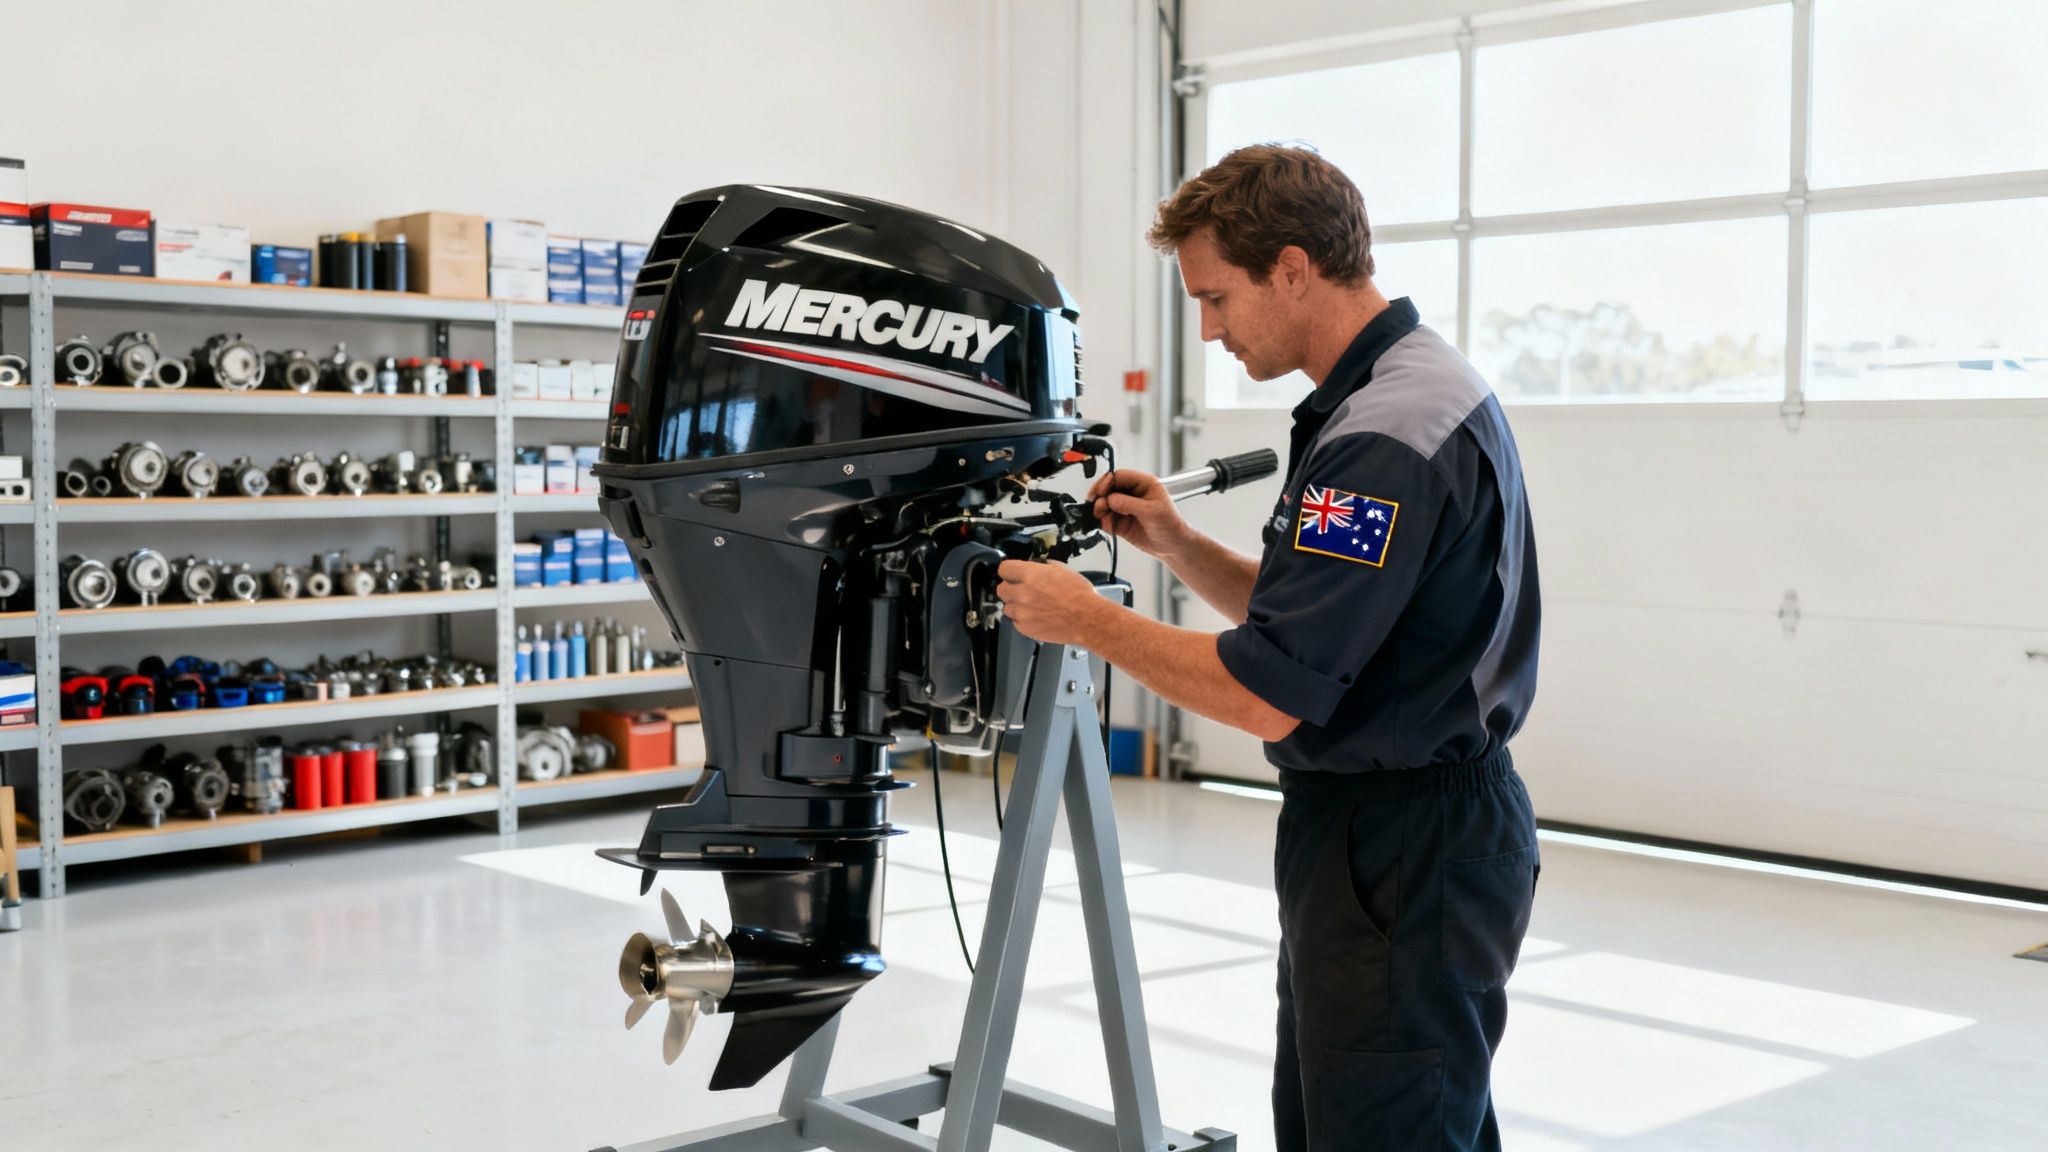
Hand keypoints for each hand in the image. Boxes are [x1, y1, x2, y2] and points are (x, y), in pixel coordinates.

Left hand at [995, 559, 1109, 645]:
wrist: (1087, 619)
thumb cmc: (1079, 595)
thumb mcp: (1062, 571)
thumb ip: (1044, 568)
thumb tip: (1037, 566)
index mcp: (1030, 575)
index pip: (1004, 569)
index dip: (1009, 571)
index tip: (1012, 574)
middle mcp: (1022, 593)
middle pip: (1001, 589)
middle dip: (1011, 589)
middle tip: (1022, 591)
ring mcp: (1022, 612)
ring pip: (1007, 607)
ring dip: (1016, 606)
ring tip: (1032, 607)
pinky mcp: (1025, 628)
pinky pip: (1016, 622)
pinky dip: (1023, 620)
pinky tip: (1037, 617)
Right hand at [1085, 468, 1189, 559]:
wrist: (1173, 547)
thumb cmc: (1171, 526)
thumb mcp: (1152, 512)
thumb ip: (1129, 504)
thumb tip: (1110, 499)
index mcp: (1144, 484)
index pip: (1119, 476)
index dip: (1107, 482)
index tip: (1100, 492)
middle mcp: (1133, 494)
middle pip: (1108, 488)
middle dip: (1100, 496)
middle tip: (1096, 505)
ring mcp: (1125, 508)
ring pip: (1104, 504)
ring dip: (1100, 510)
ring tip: (1103, 517)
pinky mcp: (1121, 522)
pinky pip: (1105, 518)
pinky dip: (1103, 522)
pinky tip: (1107, 526)